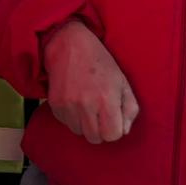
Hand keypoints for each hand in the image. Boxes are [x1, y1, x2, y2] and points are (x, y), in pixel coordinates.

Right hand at [43, 20, 138, 143]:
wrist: (69, 45)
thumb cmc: (99, 62)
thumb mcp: (122, 81)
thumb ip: (130, 108)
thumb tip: (124, 131)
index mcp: (107, 99)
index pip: (113, 135)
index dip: (115, 128)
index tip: (113, 118)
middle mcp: (86, 105)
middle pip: (95, 138)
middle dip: (100, 129)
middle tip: (100, 112)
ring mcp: (68, 106)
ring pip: (79, 132)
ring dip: (85, 124)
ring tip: (87, 104)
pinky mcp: (55, 106)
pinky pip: (66, 124)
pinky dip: (72, 117)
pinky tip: (75, 101)